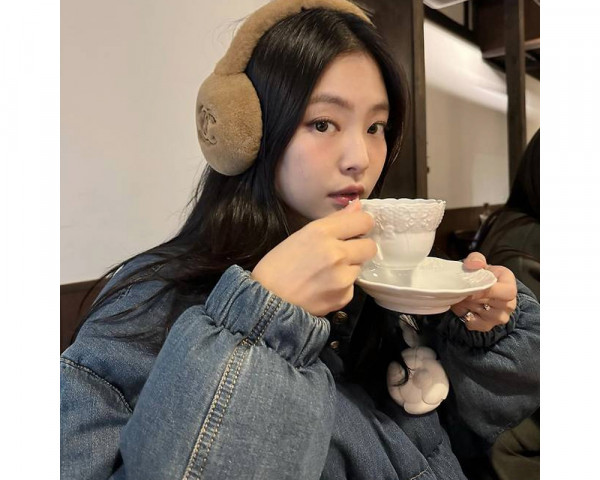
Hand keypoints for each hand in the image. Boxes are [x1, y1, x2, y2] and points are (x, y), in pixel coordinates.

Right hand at [251, 200, 376, 316]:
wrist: (268, 301)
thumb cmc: (278, 265)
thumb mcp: (301, 235)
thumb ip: (334, 221)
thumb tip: (358, 207)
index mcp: (322, 232)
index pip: (364, 221)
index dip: (362, 225)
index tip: (355, 230)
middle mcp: (337, 253)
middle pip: (370, 246)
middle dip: (359, 248)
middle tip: (342, 253)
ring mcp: (343, 277)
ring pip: (360, 266)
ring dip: (349, 268)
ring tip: (326, 273)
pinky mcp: (345, 297)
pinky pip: (352, 286)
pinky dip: (342, 286)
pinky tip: (324, 287)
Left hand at [450, 252, 517, 331]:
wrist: (477, 289)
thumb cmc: (481, 275)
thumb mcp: (478, 262)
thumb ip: (476, 259)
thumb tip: (473, 265)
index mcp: (510, 284)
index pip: (507, 292)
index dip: (488, 292)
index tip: (471, 290)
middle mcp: (509, 303)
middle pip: (491, 303)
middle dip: (473, 297)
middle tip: (462, 291)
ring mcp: (500, 317)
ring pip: (482, 313)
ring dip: (468, 305)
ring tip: (463, 297)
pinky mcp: (488, 326)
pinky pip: (473, 323)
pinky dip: (464, 315)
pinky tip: (464, 307)